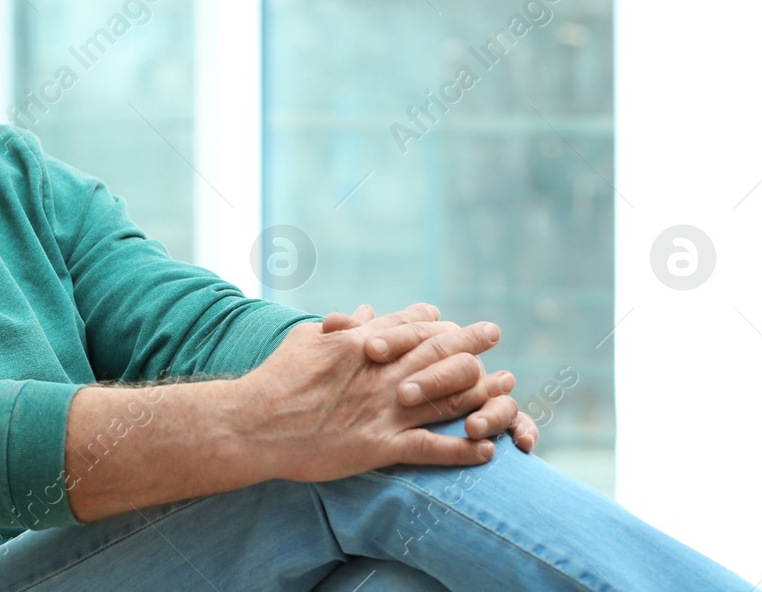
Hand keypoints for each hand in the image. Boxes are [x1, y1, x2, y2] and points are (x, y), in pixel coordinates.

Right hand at [236, 309, 506, 483]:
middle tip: (494, 333)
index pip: (412, 326)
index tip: (457, 320)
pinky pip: (432, 448)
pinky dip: (462, 450)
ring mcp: (384, 410)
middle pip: (440, 353)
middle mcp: (381, 372)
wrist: (255, 421)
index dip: (438, 322)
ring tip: (506, 391)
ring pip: (446, 398)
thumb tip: (368, 310)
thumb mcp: (308, 338)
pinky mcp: (380, 446)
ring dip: (481, 394)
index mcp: (363, 344)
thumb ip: (343, 325)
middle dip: (472, 342)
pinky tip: (486, 451)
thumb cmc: (276, 377)